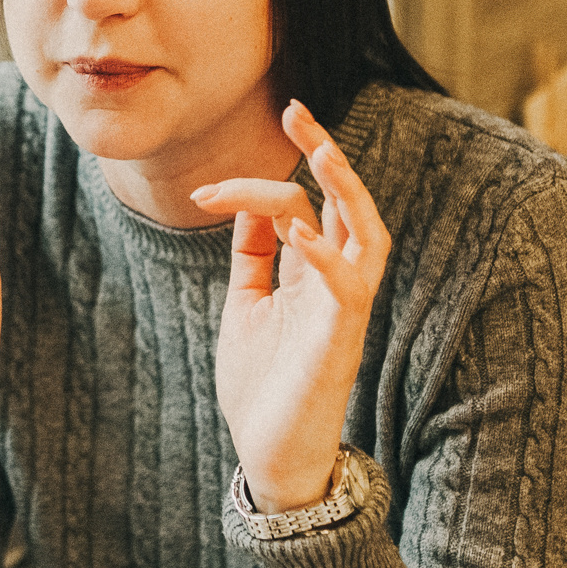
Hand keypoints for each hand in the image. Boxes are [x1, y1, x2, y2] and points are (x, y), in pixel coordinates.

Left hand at [191, 101, 390, 513]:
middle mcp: (335, 283)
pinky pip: (348, 286)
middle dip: (326, 151)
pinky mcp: (340, 338)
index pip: (297, 206)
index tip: (200, 194)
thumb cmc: (262, 388)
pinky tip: (297, 231)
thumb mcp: (246, 309)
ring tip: (318, 149)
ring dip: (345, 188)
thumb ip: (252, 260)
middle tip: (296, 110)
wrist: (269, 457)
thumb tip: (247, 211)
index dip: (251, 190)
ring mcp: (342, 309)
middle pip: (346, 203)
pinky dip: (325, 255)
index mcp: (310, 274)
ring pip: (366, 232)